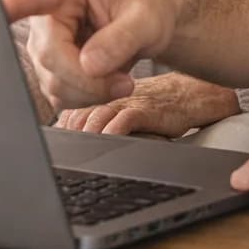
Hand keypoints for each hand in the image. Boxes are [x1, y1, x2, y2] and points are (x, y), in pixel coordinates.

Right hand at [5, 0, 184, 109]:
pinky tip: (106, 85)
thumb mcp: (146, 18)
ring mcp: (44, 46)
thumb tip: (89, 65)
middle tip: (125, 82)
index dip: (14, 5)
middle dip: (89, 79)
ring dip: (91, 92)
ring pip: (53, 84)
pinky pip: (60, 97)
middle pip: (49, 57)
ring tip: (121, 79)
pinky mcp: (50, 71)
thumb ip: (120, 38)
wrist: (149, 25)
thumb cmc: (146, 9)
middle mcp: (46, 16)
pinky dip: (87, 99)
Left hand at [55, 73, 240, 137]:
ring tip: (77, 152)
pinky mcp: (148, 110)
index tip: (55, 148)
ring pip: (97, 117)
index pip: (70, 112)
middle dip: (68, 137)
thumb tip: (71, 137)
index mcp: (103, 95)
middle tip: (61, 154)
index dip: (60, 131)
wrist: (192, 94)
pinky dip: (112, 132)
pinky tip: (105, 142)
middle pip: (78, 116)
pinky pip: (125, 119)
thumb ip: (99, 118)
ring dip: (84, 136)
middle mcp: (112, 97)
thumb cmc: (156, 104)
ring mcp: (129, 102)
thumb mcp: (124, 108)